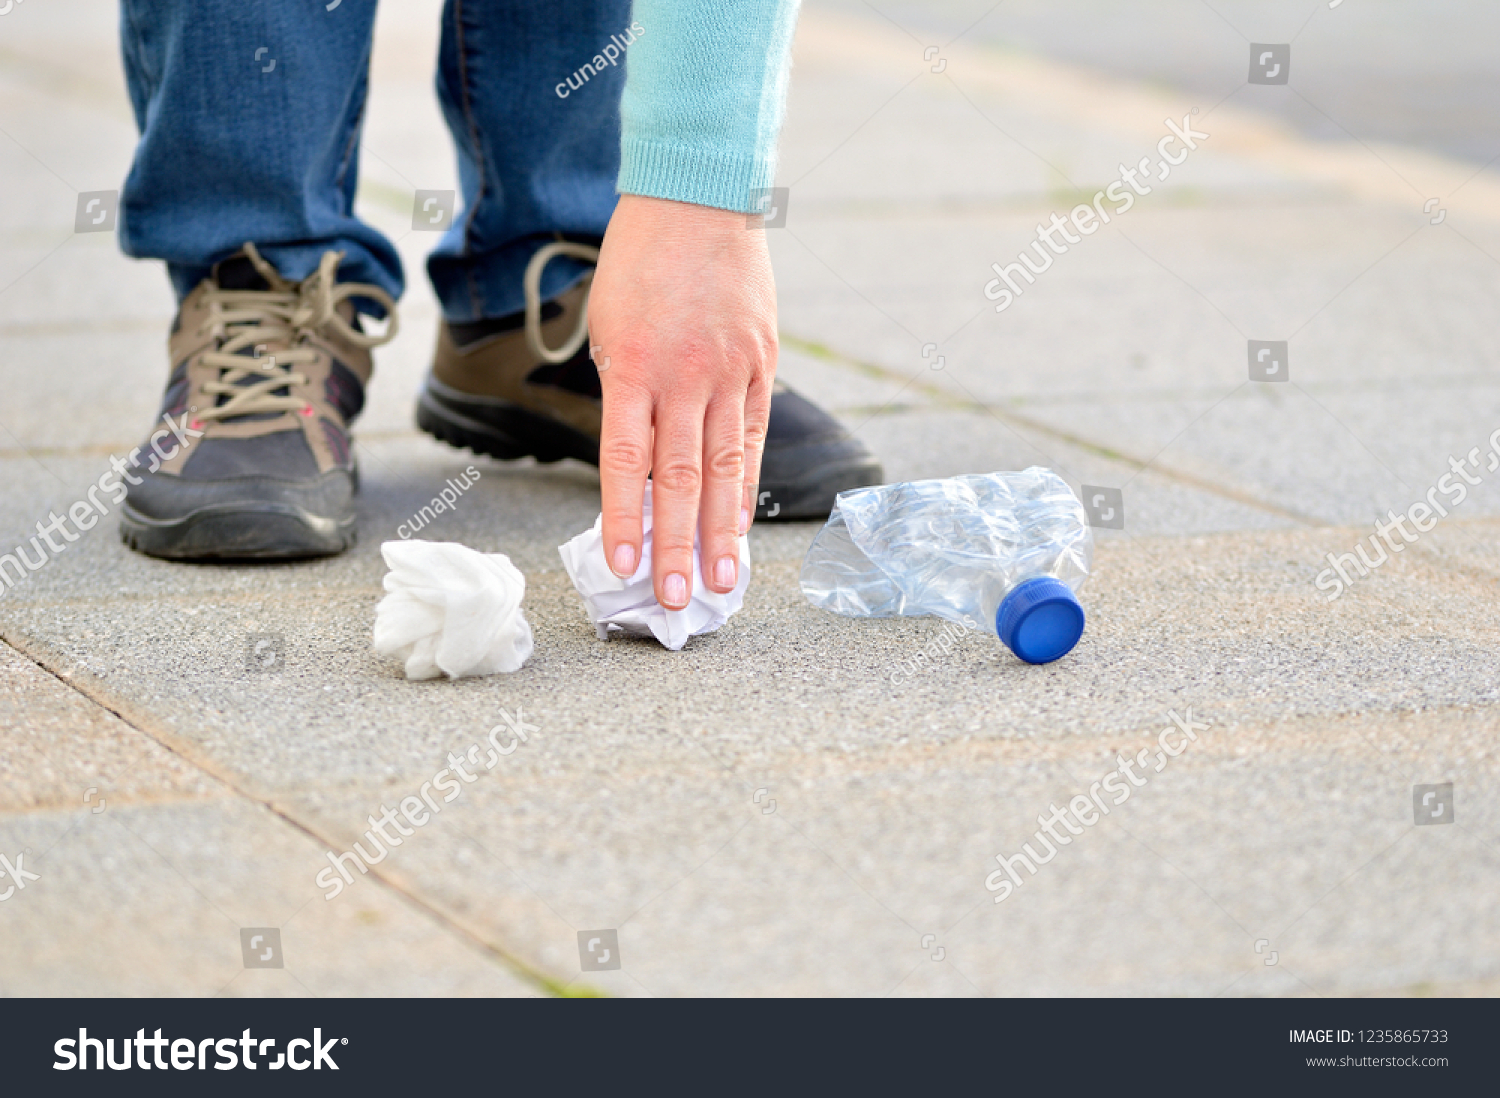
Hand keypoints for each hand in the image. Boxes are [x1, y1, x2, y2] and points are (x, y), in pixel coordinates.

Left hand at [588, 193, 776, 608]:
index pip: (626, 462)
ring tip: (721, 584)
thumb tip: (638, 465)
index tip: (621, 568)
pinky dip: (745, 483)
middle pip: (678, 479)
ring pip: (723, 467)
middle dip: (674, 546)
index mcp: (632, 367)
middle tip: (674, 601)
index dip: (623, 519)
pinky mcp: (761, 362)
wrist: (698, 198)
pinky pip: (753, 435)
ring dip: (719, 532)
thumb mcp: (611, 327)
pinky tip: (741, 523)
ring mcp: (728, 371)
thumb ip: (626, 394)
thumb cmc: (641, 264)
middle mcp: (683, 376)